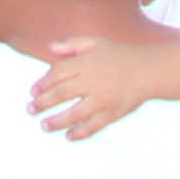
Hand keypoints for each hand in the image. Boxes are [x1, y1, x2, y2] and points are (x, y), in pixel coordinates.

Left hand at [25, 38, 149, 139]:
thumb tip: (51, 47)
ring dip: (56, 121)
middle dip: (43, 103)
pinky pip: (93, 125)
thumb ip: (73, 44)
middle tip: (30, 110)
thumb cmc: (120, 55)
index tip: (33, 91)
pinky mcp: (112, 113)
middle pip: (61, 94)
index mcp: (87, 63)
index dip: (43, 83)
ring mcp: (102, 99)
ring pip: (74, 113)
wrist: (149, 70)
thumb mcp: (96, 42)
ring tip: (44, 126)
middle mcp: (92, 81)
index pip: (58, 73)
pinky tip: (69, 136)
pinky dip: (80, 132)